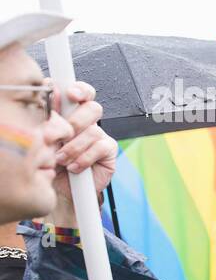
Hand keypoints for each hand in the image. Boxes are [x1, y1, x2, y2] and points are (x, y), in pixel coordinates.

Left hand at [48, 81, 114, 223]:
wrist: (58, 190)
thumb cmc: (48, 163)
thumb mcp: (44, 138)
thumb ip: (50, 118)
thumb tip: (50, 98)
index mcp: (69, 113)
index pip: (80, 93)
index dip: (80, 90)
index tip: (71, 95)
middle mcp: (86, 122)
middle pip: (92, 108)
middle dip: (76, 121)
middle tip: (61, 136)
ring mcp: (99, 135)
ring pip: (93, 130)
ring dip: (74, 147)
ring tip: (61, 159)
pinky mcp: (108, 151)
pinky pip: (100, 147)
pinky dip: (84, 158)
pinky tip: (75, 167)